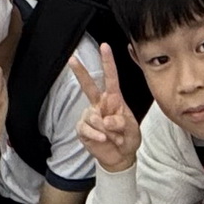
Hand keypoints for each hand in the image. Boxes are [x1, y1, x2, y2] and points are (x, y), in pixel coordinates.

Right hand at [69, 54, 139, 173]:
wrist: (120, 157)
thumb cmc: (127, 139)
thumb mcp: (131, 129)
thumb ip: (122, 122)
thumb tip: (105, 120)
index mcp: (114, 99)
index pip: (110, 78)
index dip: (107, 62)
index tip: (105, 46)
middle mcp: (99, 104)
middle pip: (88, 86)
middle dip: (80, 72)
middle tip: (72, 59)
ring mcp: (90, 116)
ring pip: (93, 116)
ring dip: (106, 130)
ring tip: (114, 137)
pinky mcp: (82, 129)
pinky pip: (86, 128)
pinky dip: (96, 134)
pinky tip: (102, 139)